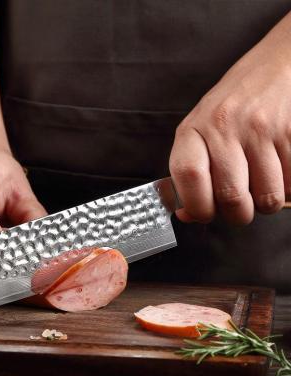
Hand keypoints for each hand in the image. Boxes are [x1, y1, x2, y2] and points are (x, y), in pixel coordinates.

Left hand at [170, 21, 290, 224]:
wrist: (275, 68)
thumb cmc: (230, 109)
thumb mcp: (198, 133)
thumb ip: (189, 174)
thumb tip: (187, 215)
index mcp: (193, 130)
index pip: (188, 176)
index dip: (197, 206)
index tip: (204, 213)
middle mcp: (224, 127)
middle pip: (231, 197)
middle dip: (237, 215)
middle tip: (238, 206)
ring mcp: (260, 129)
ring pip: (267, 197)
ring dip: (265, 202)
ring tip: (259, 183)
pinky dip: (287, 187)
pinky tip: (277, 169)